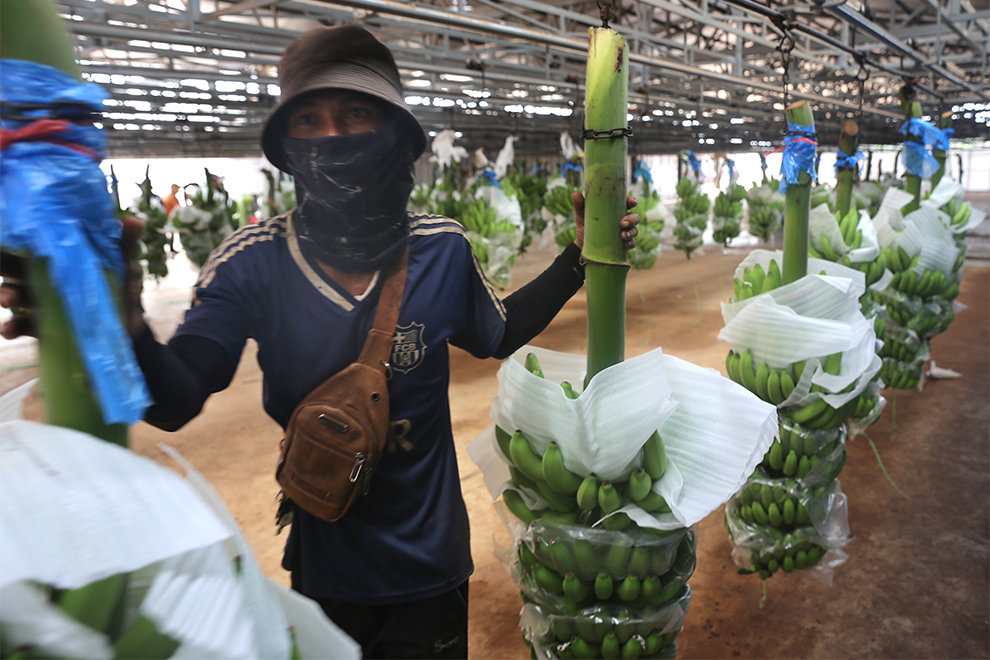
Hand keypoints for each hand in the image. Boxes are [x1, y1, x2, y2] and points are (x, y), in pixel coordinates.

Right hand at [0, 215, 146, 339]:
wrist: (127, 326)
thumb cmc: (120, 288)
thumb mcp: (123, 266)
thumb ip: (124, 244)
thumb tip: (134, 220)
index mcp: (60, 260)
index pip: (34, 246)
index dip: (18, 240)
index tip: (8, 235)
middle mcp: (45, 279)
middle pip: (15, 269)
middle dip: (3, 265)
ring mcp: (41, 304)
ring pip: (14, 296)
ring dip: (6, 294)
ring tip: (7, 298)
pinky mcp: (43, 327)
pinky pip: (22, 327)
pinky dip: (12, 328)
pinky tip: (9, 330)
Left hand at [571, 191, 638, 250]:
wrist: (582, 244)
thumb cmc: (585, 226)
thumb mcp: (581, 215)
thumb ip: (579, 205)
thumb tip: (575, 193)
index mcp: (615, 210)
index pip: (627, 203)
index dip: (632, 201)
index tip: (632, 202)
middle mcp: (622, 220)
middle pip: (634, 217)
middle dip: (632, 219)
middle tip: (622, 223)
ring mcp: (624, 232)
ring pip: (634, 230)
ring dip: (632, 232)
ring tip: (623, 235)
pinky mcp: (623, 244)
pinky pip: (632, 243)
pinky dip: (631, 243)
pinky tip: (626, 244)